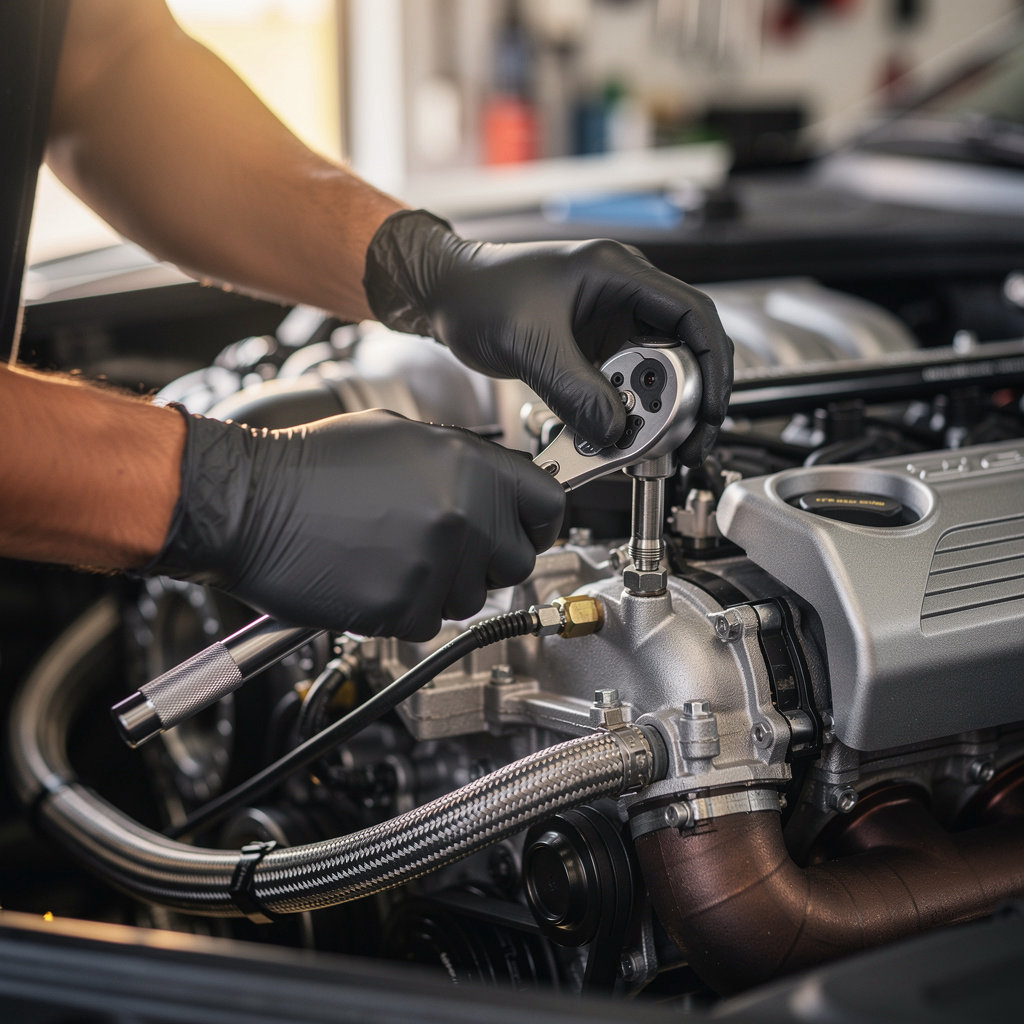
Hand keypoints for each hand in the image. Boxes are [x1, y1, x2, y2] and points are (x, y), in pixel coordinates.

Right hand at [149, 408, 564, 639]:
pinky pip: (427, 623)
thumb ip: (463, 464)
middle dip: (485, 561)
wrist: (249, 503)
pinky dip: (402, 610)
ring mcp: (435, 563)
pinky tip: (371, 576)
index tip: (521, 531)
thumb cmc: (313, 466)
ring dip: (440, 587)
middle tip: (440, 547)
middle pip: (518, 561)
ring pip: (471, 599)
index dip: (536, 523)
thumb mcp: (401, 437)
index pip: (549, 506)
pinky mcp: (402, 606)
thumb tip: (500, 489)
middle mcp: (462, 513)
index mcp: (469, 465)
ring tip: (392, 554)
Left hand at [363, 210, 732, 462]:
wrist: (445, 297)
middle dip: (686, 399)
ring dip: (651, 411)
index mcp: (619, 274)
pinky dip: (621, 414)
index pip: (693, 315)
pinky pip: (620, 387)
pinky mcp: (592, 350)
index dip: (712, 365)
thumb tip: (615, 431)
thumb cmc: (479, 293)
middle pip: (681, 350)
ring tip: (643, 444)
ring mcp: (609, 324)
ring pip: (652, 374)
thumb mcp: (530, 343)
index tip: (710, 409)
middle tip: (683, 441)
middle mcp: (623, 296)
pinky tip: (611, 435)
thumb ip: (575, 390)